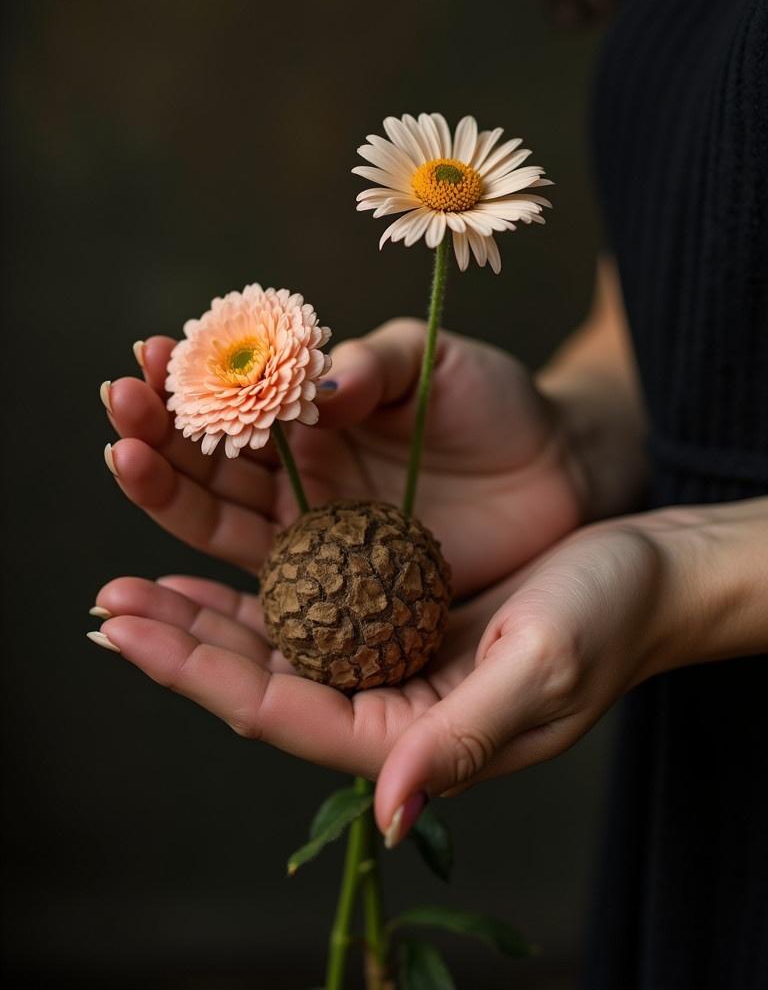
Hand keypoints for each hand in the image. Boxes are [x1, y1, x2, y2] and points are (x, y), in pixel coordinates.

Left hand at [92, 497, 766, 839]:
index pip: (280, 710)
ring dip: (200, 607)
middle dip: (176, 639)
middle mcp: (384, 701)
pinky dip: (252, 580)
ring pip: (271, 638)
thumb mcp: (542, 673)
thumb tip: (393, 815)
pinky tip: (210, 556)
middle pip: (257, 675)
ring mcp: (383, 657)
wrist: (643, 575)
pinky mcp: (391, 612)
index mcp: (410, 735)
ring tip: (133, 579)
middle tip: (106, 600)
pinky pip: (304, 601)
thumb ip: (465, 742)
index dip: (196, 671)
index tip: (126, 627)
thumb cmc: (607, 620)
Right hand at [103, 320, 584, 595]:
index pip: (232, 403)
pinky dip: (217, 591)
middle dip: (160, 436)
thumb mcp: (433, 361)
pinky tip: (167, 578)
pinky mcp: (344, 590)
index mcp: (312, 418)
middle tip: (119, 406)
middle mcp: (301, 481)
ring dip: (168, 497)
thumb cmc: (495, 404)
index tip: (144, 356)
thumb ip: (374, 363)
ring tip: (125, 460)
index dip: (187, 381)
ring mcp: (317, 537)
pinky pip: (272, 594)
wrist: (559, 471)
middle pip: (210, 466)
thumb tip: (317, 380)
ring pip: (223, 525)